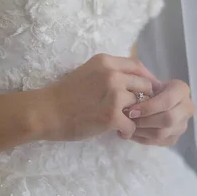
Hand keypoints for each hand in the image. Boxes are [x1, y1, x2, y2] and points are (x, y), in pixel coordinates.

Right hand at [43, 54, 159, 140]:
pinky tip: (119, 133)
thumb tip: (134, 82)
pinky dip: (128, 131)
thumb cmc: (65, 94)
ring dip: (135, 116)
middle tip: (138, 110)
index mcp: (106, 62)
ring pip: (140, 106)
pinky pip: (132, 125)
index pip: (138, 66)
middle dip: (145, 99)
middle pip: (144, 85)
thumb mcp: (88, 72)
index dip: (148, 78)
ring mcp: (113, 96)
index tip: (150, 89)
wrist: (46, 112)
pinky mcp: (111, 116)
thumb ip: (109, 73)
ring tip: (125, 123)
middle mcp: (112, 75)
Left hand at [123, 79, 194, 146]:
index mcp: (182, 90)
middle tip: (128, 120)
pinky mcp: (175, 137)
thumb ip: (142, 88)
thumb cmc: (151, 88)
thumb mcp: (148, 83)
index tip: (131, 110)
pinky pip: (159, 142)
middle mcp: (187, 108)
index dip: (149, 107)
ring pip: (162, 133)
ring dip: (141, 132)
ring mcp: (183, 125)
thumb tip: (130, 103)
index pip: (168, 101)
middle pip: (168, 119)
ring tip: (127, 127)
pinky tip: (131, 134)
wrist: (158, 98)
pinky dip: (142, 139)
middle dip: (145, 121)